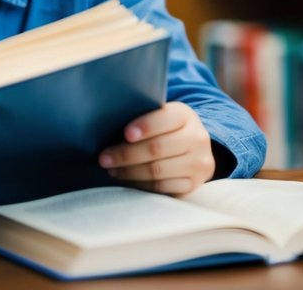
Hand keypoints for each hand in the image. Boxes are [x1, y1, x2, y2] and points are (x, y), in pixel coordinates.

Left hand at [98, 101, 214, 195]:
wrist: (193, 149)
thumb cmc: (165, 130)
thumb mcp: (159, 117)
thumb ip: (142, 118)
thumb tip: (108, 125)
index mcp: (185, 115)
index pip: (164, 119)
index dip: (145, 126)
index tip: (125, 134)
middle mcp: (196, 138)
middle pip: (157, 148)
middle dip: (126, 154)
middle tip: (104, 158)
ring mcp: (198, 163)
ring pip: (158, 170)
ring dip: (129, 172)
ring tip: (112, 170)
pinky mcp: (193, 184)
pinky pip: (162, 187)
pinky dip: (141, 185)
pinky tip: (127, 180)